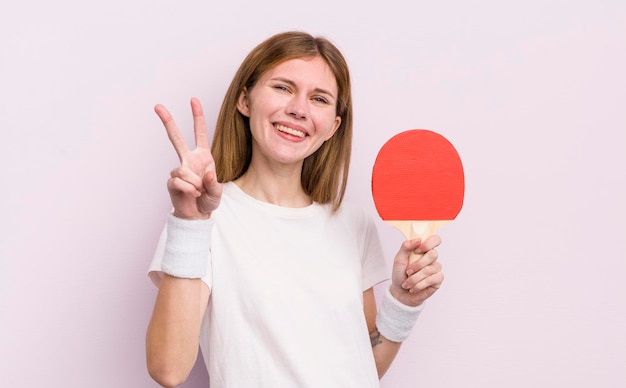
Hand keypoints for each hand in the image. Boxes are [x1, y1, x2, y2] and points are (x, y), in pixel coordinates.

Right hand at [155, 98, 222, 219]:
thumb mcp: (218, 192)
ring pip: (183, 170)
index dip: (197, 117)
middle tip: (157, 106)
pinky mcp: (172, 182)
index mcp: (202, 156)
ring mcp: (179, 170)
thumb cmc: (208, 200)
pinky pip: (180, 181)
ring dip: (194, 182)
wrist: (197, 215)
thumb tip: (206, 173)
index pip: (199, 133)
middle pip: (176, 138)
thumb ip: (214, 183)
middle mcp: (188, 160)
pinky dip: (189, 189)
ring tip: (199, 191)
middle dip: (167, 121)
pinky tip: (192, 194)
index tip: (193, 100)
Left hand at [390, 235, 443, 306]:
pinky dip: (419, 285)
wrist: (400, 292)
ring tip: (407, 283)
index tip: (418, 249)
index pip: (435, 240)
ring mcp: (436, 269)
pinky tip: (414, 288)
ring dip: (415, 278)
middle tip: (408, 271)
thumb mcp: (399, 259)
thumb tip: (417, 239)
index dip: (429, 243)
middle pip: (433, 254)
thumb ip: (406, 247)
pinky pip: (432, 280)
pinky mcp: (438, 280)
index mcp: (423, 250)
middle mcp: (431, 258)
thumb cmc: (400, 274)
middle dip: (417, 265)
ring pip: (429, 269)